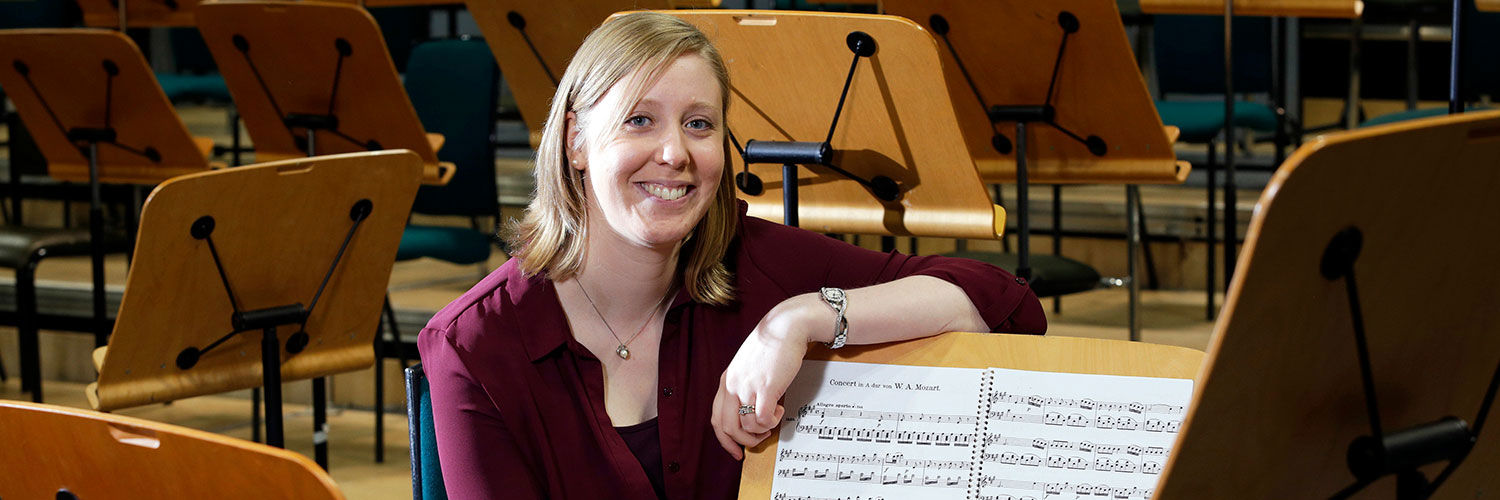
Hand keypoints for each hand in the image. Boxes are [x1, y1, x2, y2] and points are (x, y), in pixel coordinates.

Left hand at [710, 294, 822, 459]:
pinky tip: (779, 411)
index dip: (725, 440)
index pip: (716, 419)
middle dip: (743, 442)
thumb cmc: (771, 345)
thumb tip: (748, 410)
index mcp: (726, 380)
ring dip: (760, 432)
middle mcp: (733, 385)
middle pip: (727, 427)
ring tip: (771, 420)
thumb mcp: (747, 366)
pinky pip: (762, 419)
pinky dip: (771, 422)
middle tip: (758, 442)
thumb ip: (743, 385)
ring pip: (745, 427)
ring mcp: (748, 387)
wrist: (786, 327)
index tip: (736, 451)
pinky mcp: (766, 388)